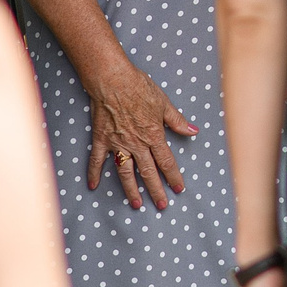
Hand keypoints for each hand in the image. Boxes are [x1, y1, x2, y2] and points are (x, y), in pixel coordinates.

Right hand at [84, 63, 194, 209]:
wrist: (113, 80)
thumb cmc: (139, 87)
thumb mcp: (164, 103)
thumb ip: (177, 120)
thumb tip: (193, 131)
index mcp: (153, 136)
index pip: (167, 161)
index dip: (173, 177)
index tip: (178, 189)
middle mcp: (137, 144)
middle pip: (148, 172)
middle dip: (156, 191)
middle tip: (162, 206)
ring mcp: (118, 144)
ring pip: (126, 172)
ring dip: (131, 189)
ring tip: (136, 204)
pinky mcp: (102, 140)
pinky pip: (97, 160)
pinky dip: (94, 173)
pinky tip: (93, 186)